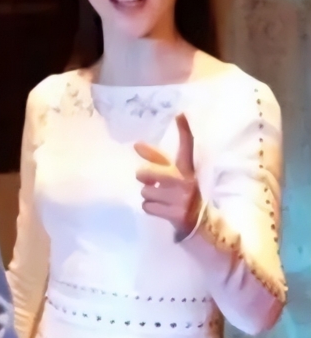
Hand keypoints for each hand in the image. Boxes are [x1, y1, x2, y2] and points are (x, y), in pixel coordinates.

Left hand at [134, 114, 201, 237]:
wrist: (200, 223)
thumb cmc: (182, 194)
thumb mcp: (174, 174)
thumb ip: (156, 159)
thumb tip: (137, 143)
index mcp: (187, 169)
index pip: (186, 147)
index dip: (184, 131)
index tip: (181, 114)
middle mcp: (185, 181)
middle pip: (151, 172)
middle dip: (144, 176)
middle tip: (146, 179)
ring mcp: (181, 198)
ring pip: (147, 192)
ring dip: (149, 196)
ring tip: (160, 198)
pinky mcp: (176, 214)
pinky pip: (148, 207)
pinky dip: (150, 208)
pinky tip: (161, 209)